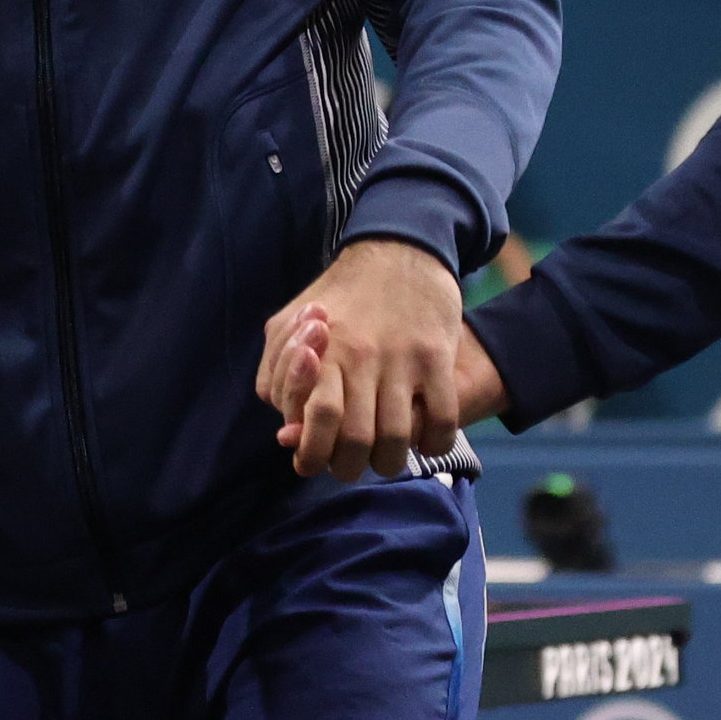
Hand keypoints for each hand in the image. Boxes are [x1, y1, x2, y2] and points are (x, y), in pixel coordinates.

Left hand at [256, 236, 472, 477]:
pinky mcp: (437, 358)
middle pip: (355, 437)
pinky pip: (441, 419)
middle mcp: (362, 357)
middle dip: (348, 467)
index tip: (308, 464)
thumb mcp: (290, 323)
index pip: (316, 417)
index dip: (311, 453)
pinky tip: (424, 442)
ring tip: (383, 460)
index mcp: (322, 351)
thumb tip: (284, 432)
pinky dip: (433, 444)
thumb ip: (279, 375)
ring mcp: (402, 359)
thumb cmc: (338, 298)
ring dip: (388, 463)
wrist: (399, 252)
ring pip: (397, 437)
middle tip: (348, 466)